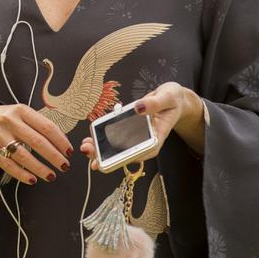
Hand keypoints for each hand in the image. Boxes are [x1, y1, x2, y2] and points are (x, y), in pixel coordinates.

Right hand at [0, 104, 73, 184]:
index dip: (60, 140)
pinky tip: (32, 180)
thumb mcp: (20, 115)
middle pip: (37, 141)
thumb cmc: (6, 120)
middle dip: (54, 156)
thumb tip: (62, 141)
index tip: (69, 152)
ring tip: (51, 176)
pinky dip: (21, 174)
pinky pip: (8, 164)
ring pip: (23, 155)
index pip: (46, 126)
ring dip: (40, 168)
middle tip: (64, 166)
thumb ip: (38, 125)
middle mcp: (9, 121)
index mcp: (21, 110)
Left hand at [79, 82, 200, 170]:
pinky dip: (104, 138)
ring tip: (86, 145)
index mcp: (156, 138)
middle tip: (88, 151)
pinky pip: (117, 137)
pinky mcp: (131, 130)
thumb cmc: (173, 100)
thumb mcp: (167, 97)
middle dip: (106, 155)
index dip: (123, 158)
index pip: (140, 153)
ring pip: (119, 147)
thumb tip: (138, 108)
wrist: (172, 98)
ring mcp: (137, 136)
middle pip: (125, 153)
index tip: (107, 159)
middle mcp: (145, 141)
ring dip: (101, 148)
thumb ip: (154, 103)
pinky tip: (92, 137)